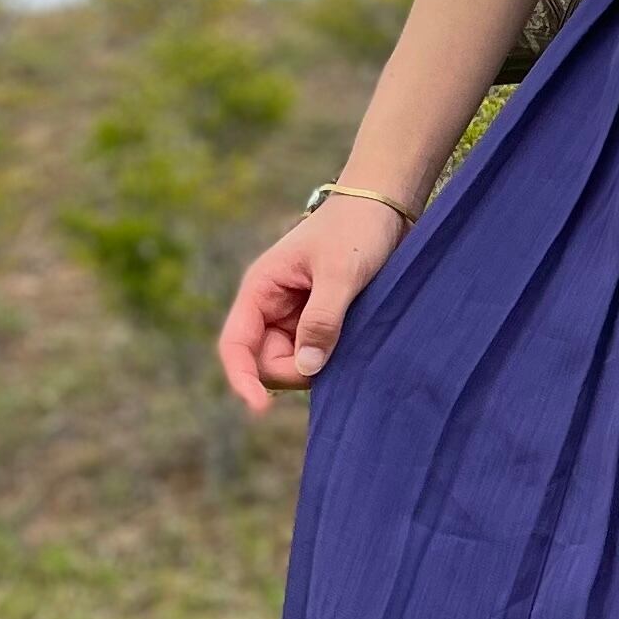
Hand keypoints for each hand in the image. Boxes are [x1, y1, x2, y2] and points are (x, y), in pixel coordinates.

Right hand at [216, 195, 410, 409]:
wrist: (383, 208)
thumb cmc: (357, 229)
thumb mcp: (341, 273)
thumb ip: (323, 319)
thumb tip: (306, 367)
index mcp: (261, 289)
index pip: (235, 345)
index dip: (242, 380)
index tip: (260, 411)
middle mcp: (271, 306)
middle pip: (267, 364)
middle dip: (296, 371)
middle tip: (338, 352)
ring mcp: (295, 316)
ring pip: (294, 364)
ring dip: (318, 365)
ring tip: (352, 334)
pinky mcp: (319, 322)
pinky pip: (316, 355)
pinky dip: (332, 358)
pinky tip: (356, 343)